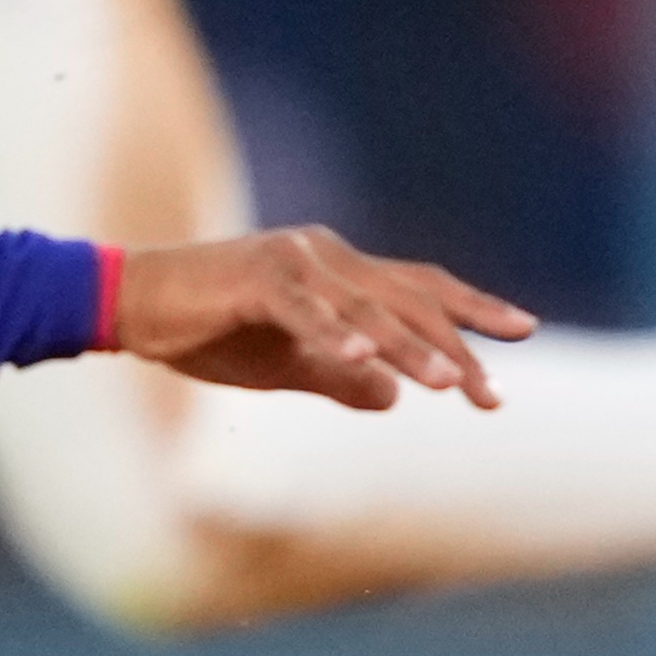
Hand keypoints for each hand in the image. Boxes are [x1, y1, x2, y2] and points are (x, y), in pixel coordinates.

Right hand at [111, 228, 532, 412]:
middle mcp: (325, 255)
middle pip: (407, 298)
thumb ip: (338, 377)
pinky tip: (367, 362)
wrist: (131, 305)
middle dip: (455, 347)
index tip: (525, 332)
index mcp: (338, 272)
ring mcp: (291, 261)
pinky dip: (334, 333)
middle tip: (491, 395)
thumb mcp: (285, 366)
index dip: (473, 308)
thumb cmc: (206, 331)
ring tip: (450, 386)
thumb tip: (392, 399)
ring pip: (365, 307)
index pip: (420, 288)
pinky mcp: (253, 277)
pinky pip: (303, 309)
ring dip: (410, 348)